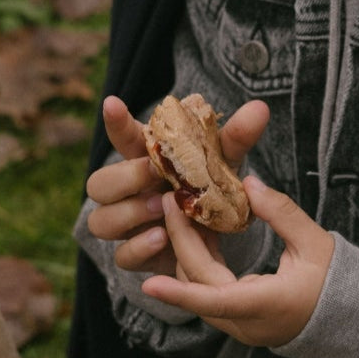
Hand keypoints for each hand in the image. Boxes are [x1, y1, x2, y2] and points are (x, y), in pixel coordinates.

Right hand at [86, 95, 269, 275]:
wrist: (215, 233)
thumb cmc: (209, 185)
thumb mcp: (223, 161)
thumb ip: (236, 138)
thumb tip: (260, 109)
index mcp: (145, 158)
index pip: (123, 136)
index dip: (116, 121)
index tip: (113, 103)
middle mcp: (128, 190)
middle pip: (98, 183)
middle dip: (123, 177)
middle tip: (152, 173)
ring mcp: (127, 224)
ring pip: (101, 220)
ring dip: (128, 213)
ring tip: (158, 208)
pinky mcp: (136, 253)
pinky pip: (121, 255)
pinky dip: (139, 246)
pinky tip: (162, 238)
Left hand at [142, 175, 334, 348]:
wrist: (345, 318)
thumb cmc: (334, 280)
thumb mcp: (314, 242)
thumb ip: (281, 212)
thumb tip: (249, 183)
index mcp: (266, 305)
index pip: (215, 301)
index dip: (179, 293)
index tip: (149, 282)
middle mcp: (246, 321)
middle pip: (200, 284)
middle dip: (180, 242)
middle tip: (170, 202)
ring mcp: (240, 324)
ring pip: (200, 289)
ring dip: (188, 251)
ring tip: (182, 210)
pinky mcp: (239, 319)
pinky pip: (209, 291)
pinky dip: (202, 261)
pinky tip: (203, 231)